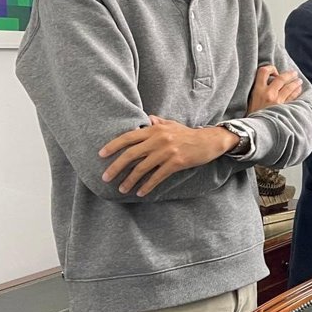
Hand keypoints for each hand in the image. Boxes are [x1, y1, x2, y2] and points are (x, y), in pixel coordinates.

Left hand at [99, 116, 234, 195]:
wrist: (210, 141)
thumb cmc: (188, 134)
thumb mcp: (172, 124)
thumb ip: (157, 122)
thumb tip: (146, 119)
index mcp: (155, 129)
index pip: (128, 137)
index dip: (113, 146)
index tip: (101, 155)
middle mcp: (159, 139)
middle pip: (131, 154)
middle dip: (116, 167)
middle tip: (105, 178)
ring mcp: (167, 151)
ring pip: (142, 168)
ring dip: (130, 180)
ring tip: (122, 189)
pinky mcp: (176, 162)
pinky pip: (157, 176)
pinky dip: (147, 185)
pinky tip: (140, 192)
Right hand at [247, 64, 302, 113]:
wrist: (253, 130)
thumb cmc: (252, 115)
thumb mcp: (250, 100)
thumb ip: (259, 90)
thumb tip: (271, 81)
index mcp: (257, 90)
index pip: (263, 71)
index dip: (270, 69)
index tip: (275, 73)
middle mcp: (268, 94)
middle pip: (281, 78)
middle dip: (289, 74)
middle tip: (294, 73)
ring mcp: (277, 101)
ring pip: (289, 87)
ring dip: (296, 83)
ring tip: (299, 81)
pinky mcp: (284, 108)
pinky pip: (293, 97)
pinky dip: (297, 92)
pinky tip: (299, 90)